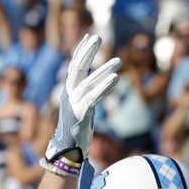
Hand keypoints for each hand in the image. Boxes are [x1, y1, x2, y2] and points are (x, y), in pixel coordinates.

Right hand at [45, 34, 120, 162]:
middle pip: (76, 67)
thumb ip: (88, 94)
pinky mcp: (80, 114)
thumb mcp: (83, 107)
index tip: (90, 36)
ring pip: (87, 81)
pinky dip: (104, 86)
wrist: (69, 152)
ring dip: (103, 70)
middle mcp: (68, 94)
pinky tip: (115, 78)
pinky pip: (93, 96)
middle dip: (86, 51)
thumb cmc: (77, 130)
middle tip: (97, 36)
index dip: (81, 50)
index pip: (74, 66)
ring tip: (119, 61)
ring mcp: (73, 104)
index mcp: (69, 91)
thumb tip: (98, 82)